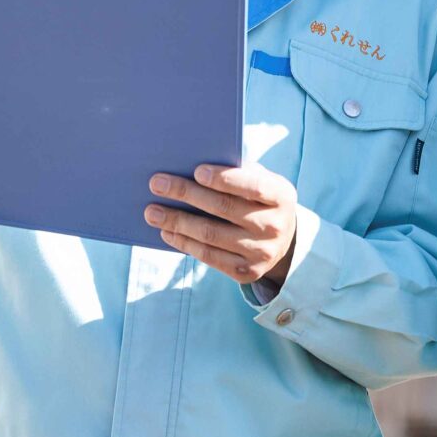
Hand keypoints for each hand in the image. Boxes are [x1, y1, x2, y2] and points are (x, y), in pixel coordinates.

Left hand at [146, 164, 299, 286]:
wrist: (283, 241)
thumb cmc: (260, 200)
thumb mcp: (262, 181)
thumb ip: (238, 171)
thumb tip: (193, 165)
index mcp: (280, 196)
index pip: (252, 186)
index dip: (225, 179)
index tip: (196, 170)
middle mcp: (274, 226)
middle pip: (224, 208)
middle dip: (187, 194)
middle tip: (157, 184)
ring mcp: (261, 252)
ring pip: (211, 235)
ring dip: (177, 221)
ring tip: (152, 211)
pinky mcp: (246, 272)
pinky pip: (209, 256)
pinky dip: (184, 243)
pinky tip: (167, 232)